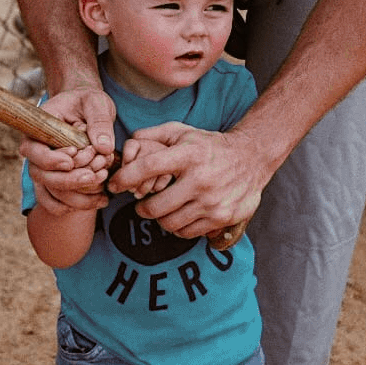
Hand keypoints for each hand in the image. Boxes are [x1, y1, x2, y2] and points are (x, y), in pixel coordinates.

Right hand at [19, 87, 115, 213]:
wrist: (87, 108)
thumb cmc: (88, 102)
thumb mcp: (96, 103)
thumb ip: (100, 121)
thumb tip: (104, 147)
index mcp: (38, 128)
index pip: (33, 150)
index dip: (51, 160)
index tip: (74, 158)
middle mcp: (36, 150)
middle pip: (41, 175)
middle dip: (68, 180)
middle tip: (94, 176)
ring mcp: (44, 167)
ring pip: (50, 192)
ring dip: (77, 195)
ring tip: (103, 187)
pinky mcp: (55, 179)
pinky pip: (55, 201)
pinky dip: (74, 205)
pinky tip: (98, 201)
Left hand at [105, 122, 268, 238]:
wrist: (252, 158)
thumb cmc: (209, 145)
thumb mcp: (183, 132)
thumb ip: (153, 135)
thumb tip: (128, 143)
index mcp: (189, 154)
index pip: (147, 167)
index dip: (124, 177)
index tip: (114, 184)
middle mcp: (200, 179)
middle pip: (155, 206)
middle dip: (142, 208)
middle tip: (141, 204)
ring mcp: (212, 201)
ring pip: (169, 223)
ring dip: (160, 218)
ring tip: (162, 209)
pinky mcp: (222, 217)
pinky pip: (187, 232)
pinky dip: (178, 227)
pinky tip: (180, 215)